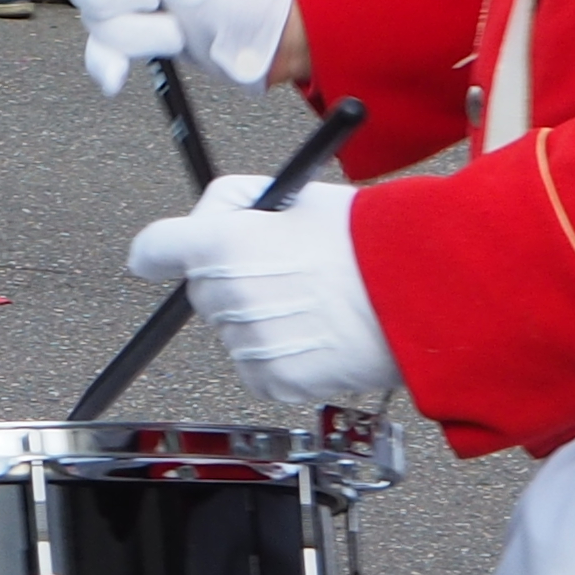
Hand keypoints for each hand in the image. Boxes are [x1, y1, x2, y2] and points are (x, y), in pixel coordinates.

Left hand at [126, 177, 399, 410]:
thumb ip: (238, 204)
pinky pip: (258, 367)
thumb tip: (211, 220)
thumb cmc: (367, 241)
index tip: (162, 256)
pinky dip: (278, 356)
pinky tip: (316, 333)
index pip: (155, 249)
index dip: (162, 251)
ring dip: (257, 318)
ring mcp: (248, 342)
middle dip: (229, 279)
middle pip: (202, 291)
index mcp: (221, 244)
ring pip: (232, 329)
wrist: (419, 295)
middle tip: (280, 269)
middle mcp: (226, 296)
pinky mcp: (275, 380)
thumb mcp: (295, 195)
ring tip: (311, 301)